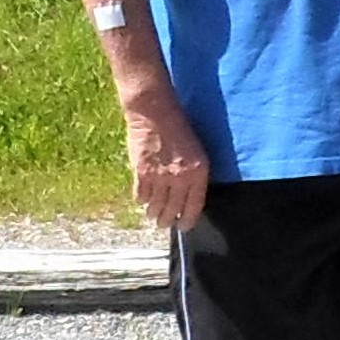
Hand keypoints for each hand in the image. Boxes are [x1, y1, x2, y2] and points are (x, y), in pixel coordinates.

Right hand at [124, 95, 210, 230]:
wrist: (156, 113)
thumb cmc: (179, 129)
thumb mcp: (197, 152)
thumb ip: (194, 175)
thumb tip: (187, 196)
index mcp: (198, 172)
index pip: (194, 206)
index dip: (187, 220)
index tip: (184, 227)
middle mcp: (180, 178)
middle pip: (172, 210)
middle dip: (168, 220)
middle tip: (165, 224)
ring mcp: (160, 176)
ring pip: (155, 206)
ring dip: (153, 213)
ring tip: (153, 215)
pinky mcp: (141, 172)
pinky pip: (140, 196)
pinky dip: (141, 200)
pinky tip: (142, 200)